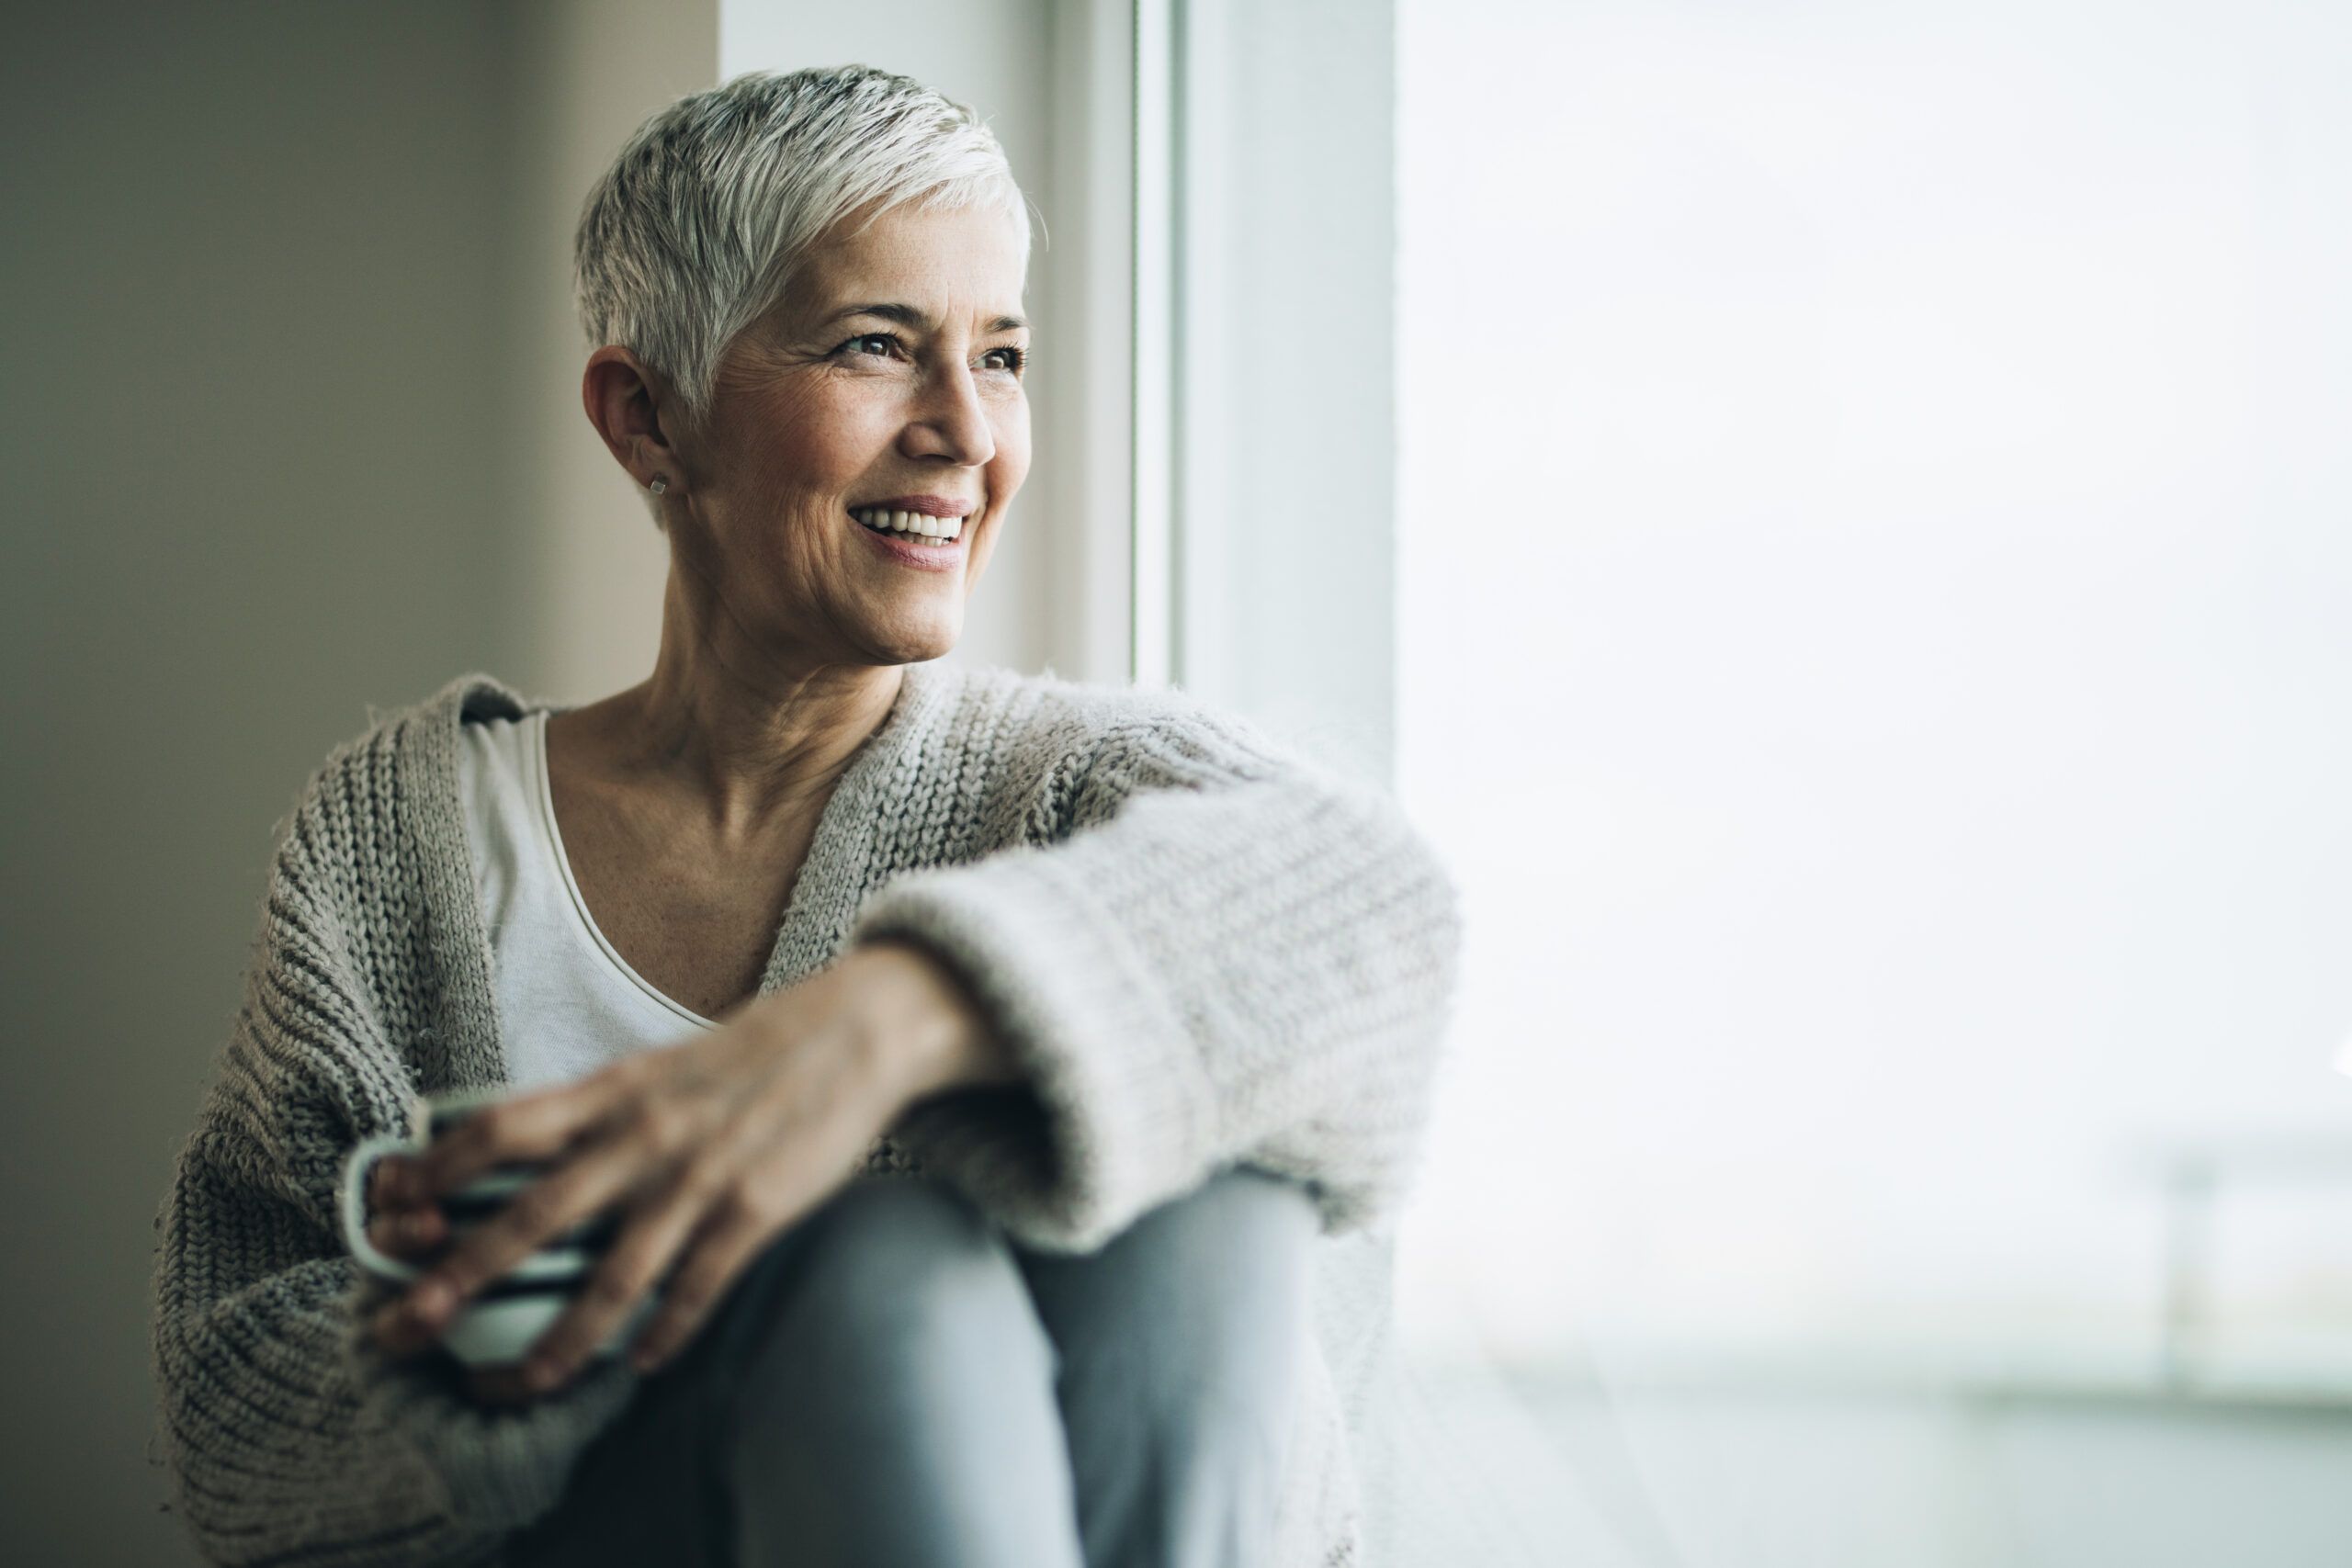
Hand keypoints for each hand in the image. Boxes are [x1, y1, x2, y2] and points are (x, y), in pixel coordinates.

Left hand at [364, 941, 1000, 1401]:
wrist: (856, 1031)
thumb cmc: (753, 1052)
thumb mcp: (660, 1065)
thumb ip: (599, 1109)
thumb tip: (524, 1147)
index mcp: (615, 1090)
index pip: (501, 1127)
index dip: (437, 1169)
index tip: (389, 1209)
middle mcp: (645, 1134)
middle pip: (533, 1213)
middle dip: (461, 1276)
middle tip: (407, 1326)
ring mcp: (700, 1176)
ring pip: (613, 1276)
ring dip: (562, 1339)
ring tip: (525, 1383)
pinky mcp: (756, 1208)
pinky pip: (697, 1287)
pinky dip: (665, 1332)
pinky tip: (641, 1363)